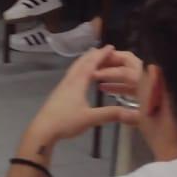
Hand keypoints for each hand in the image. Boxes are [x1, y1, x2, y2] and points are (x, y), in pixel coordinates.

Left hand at [22, 46, 139, 147]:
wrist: (43, 130)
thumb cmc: (66, 121)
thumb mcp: (90, 118)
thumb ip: (111, 114)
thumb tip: (133, 113)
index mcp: (78, 83)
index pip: (91, 64)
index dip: (101, 55)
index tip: (111, 47)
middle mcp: (70, 81)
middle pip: (81, 63)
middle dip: (93, 55)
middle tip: (103, 50)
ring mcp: (62, 86)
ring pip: (74, 68)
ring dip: (84, 61)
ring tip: (91, 58)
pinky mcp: (58, 93)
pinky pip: (71, 75)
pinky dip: (78, 69)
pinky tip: (79, 77)